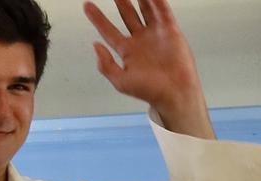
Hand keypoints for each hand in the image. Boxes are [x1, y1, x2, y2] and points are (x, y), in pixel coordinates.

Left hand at [83, 0, 213, 137]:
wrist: (173, 92)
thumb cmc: (148, 90)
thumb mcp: (120, 81)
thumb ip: (106, 65)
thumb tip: (95, 45)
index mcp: (126, 51)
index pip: (108, 30)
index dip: (97, 18)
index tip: (87, 5)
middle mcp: (139, 40)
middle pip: (126, 14)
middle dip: (119, 1)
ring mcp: (154, 33)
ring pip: (144, 8)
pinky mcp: (169, 29)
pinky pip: (162, 10)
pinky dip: (156, 0)